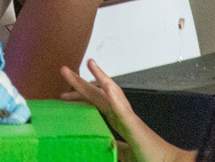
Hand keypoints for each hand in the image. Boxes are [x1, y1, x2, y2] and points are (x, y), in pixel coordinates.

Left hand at [60, 60, 194, 161]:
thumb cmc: (151, 158)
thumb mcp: (125, 153)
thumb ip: (115, 146)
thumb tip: (104, 144)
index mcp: (119, 122)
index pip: (95, 105)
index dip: (80, 97)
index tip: (64, 95)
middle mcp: (123, 116)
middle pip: (98, 95)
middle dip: (80, 82)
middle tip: (63, 70)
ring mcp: (129, 119)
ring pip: (112, 94)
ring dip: (100, 77)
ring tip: (90, 63)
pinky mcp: (135, 126)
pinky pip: (123, 110)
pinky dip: (114, 96)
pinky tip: (105, 84)